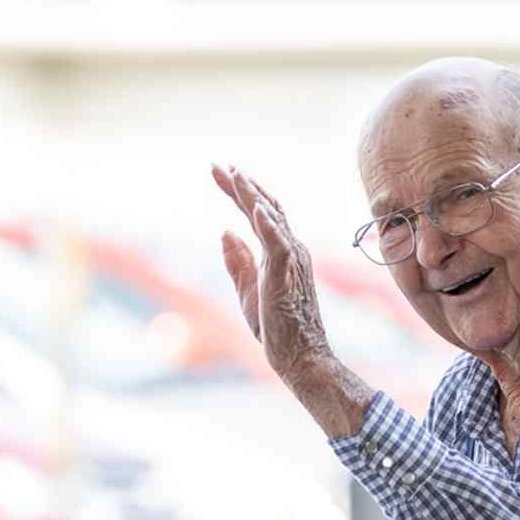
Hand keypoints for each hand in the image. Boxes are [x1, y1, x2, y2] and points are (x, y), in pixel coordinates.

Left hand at [212, 163, 335, 383]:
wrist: (299, 354)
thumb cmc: (276, 326)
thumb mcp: (248, 288)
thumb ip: (237, 260)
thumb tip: (225, 230)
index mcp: (281, 252)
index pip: (260, 213)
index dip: (239, 192)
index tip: (220, 171)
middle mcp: (291, 250)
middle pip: (266, 207)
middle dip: (242, 185)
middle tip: (220, 165)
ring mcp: (292, 261)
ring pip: (272, 219)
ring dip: (252, 196)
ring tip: (234, 175)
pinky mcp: (287, 276)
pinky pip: (279, 245)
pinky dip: (268, 225)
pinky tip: (255, 209)